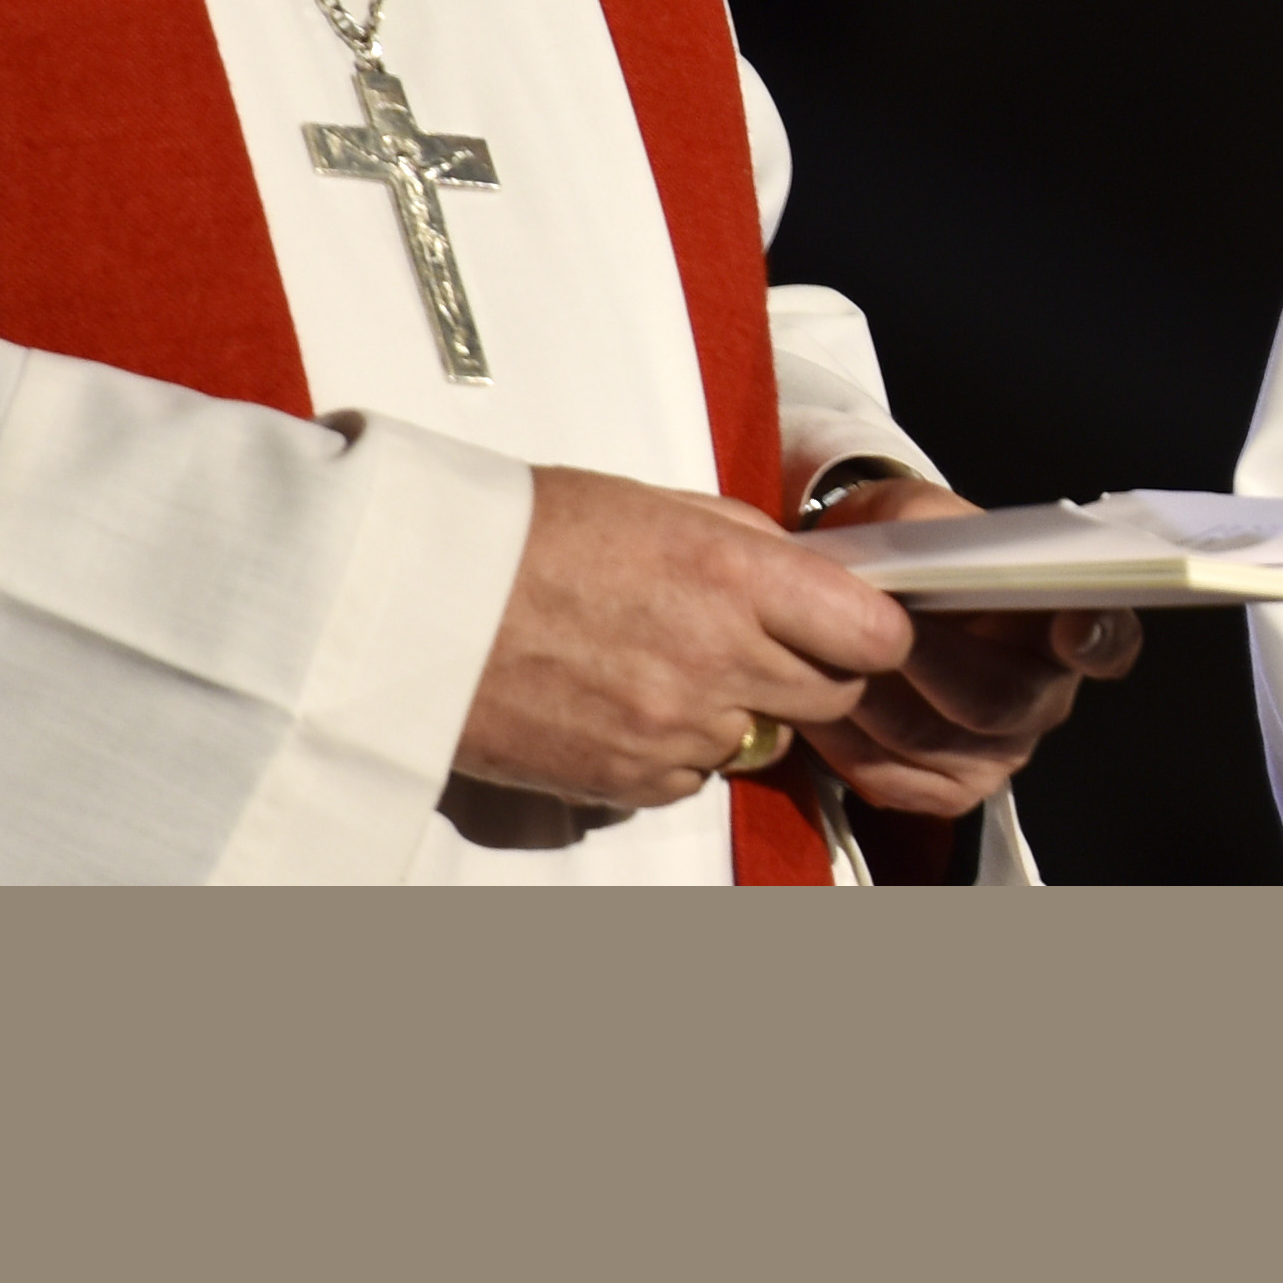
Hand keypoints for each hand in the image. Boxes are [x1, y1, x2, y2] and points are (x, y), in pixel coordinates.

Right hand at [455, 463, 929, 814]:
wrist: (409, 602)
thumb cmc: (514, 536)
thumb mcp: (647, 504)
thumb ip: (740, 541)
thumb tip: (801, 568)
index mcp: (730, 575)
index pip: (874, 631)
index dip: (872, 628)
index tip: (853, 620)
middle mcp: (715, 658)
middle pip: (834, 693)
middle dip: (815, 668)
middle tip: (761, 640)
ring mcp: (674, 728)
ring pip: (767, 739)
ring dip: (742, 709)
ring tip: (669, 663)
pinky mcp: (630, 779)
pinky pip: (697, 776)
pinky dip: (681, 748)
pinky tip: (628, 701)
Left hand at [784, 469, 1140, 820]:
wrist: (863, 599)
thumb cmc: (906, 555)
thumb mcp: (913, 514)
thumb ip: (928, 523)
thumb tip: (930, 546)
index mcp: (1062, 623)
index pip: (1109, 638)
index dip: (1097, 639)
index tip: (1070, 628)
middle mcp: (1044, 696)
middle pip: (1000, 701)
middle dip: (929, 662)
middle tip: (875, 627)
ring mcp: (999, 752)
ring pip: (931, 741)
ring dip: (866, 696)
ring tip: (820, 653)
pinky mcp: (944, 789)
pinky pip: (891, 777)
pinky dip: (844, 740)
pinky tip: (816, 701)